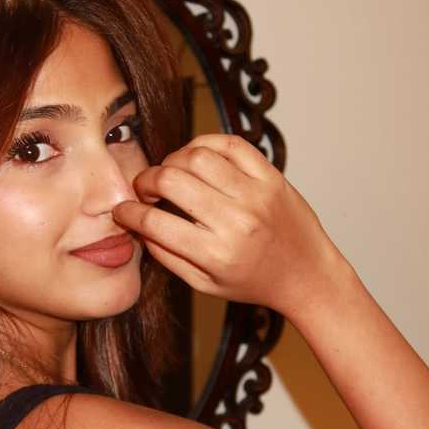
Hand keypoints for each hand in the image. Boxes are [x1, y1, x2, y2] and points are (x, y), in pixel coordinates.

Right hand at [113, 133, 340, 314]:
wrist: (306, 274)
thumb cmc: (253, 282)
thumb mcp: (205, 284)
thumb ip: (168, 257)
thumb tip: (137, 227)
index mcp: (215, 255)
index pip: (155, 224)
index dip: (129, 213)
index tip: (122, 211)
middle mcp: (236, 222)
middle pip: (172, 181)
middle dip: (146, 180)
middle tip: (144, 188)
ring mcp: (256, 195)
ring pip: (197, 156)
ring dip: (173, 160)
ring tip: (171, 173)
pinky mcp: (271, 176)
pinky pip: (229, 144)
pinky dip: (204, 144)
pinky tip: (195, 158)